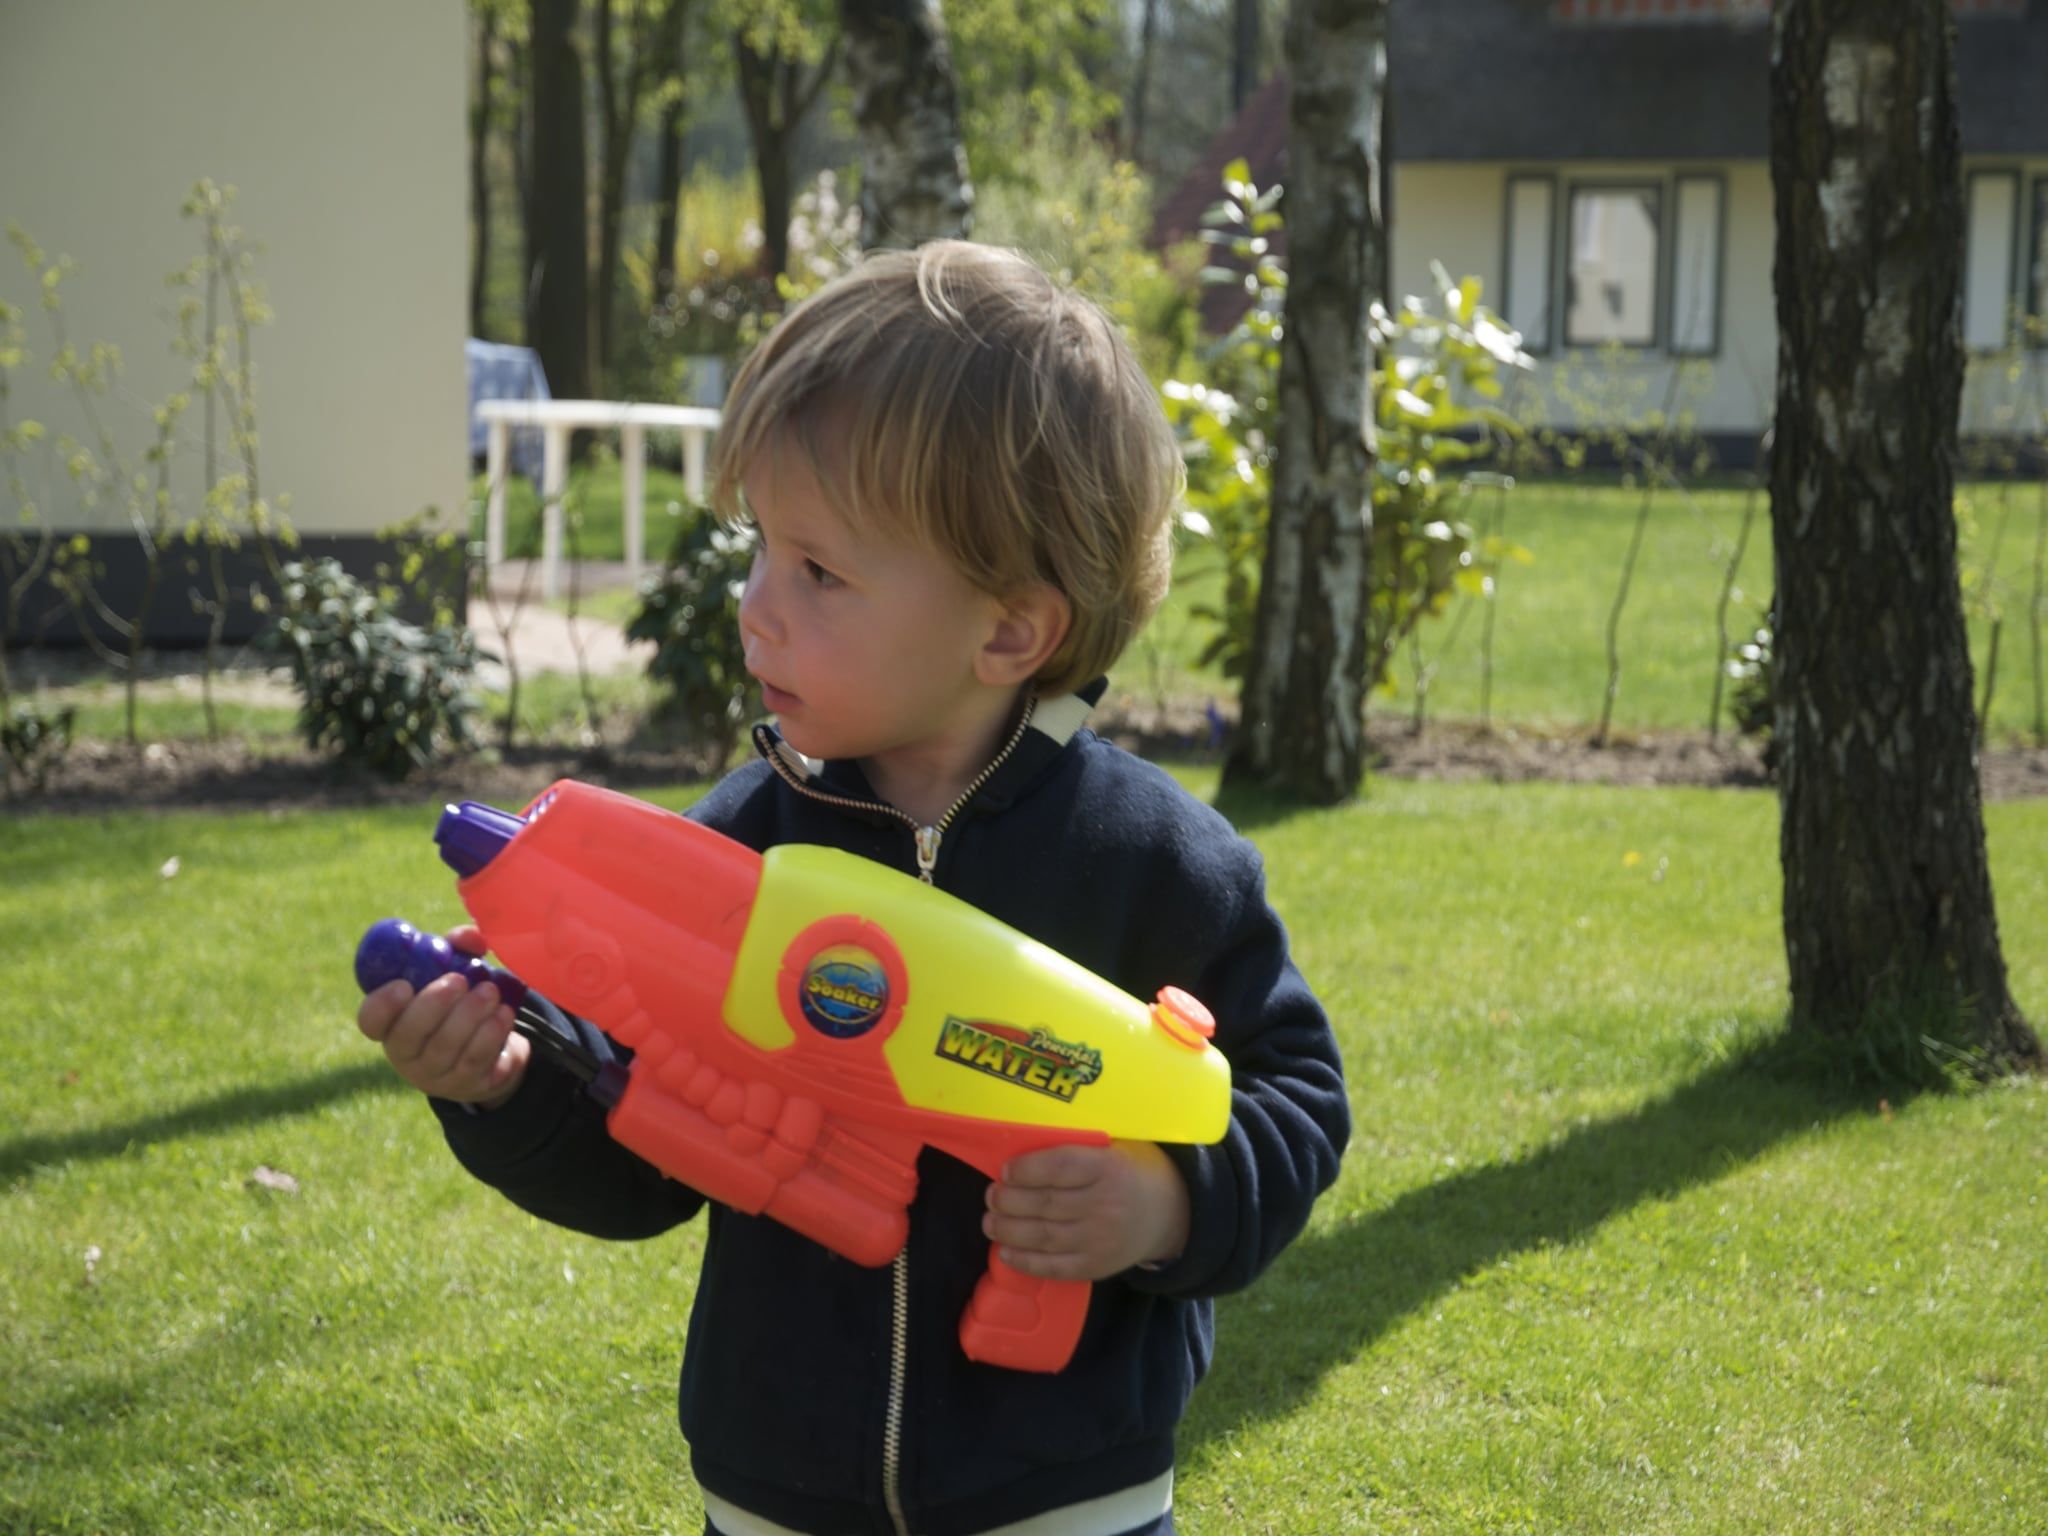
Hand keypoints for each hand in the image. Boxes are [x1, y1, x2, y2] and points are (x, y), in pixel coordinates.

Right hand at [356, 924, 529, 1108]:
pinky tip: (503, 1013)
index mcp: (392, 1023)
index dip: (381, 1005)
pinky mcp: (466, 1086)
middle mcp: (406, 1055)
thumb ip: (456, 949)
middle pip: (408, 1036)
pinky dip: (491, 1033)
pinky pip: (475, 1060)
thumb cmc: (461, 1003)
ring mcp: (434, 1075)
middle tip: (460, 980)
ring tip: (491, 991)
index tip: (403, 984)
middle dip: (434, 1005)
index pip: (370, 1021)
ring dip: (470, 1015)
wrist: (492, 1049)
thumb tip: (467, 937)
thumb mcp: (455, 973)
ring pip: (446, 1048)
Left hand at [983, 1140, 1190, 1281]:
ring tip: (990, 1221)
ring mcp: (1101, 1239)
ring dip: (1008, 1230)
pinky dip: (1026, 1261)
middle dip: (1009, 1200)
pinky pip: (1055, 1267)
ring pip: (1044, 1236)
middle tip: (991, 1195)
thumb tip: (1020, 1151)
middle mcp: (1106, 1205)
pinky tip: (1005, 1252)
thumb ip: (1078, 1148)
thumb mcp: (1115, 1147)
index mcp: (1110, 1167)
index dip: (1027, 1169)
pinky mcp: (1097, 1266)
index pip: (1060, 1167)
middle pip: (1046, 1203)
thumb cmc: (1132, 1171)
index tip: (1005, 1170)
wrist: (1171, 1213)